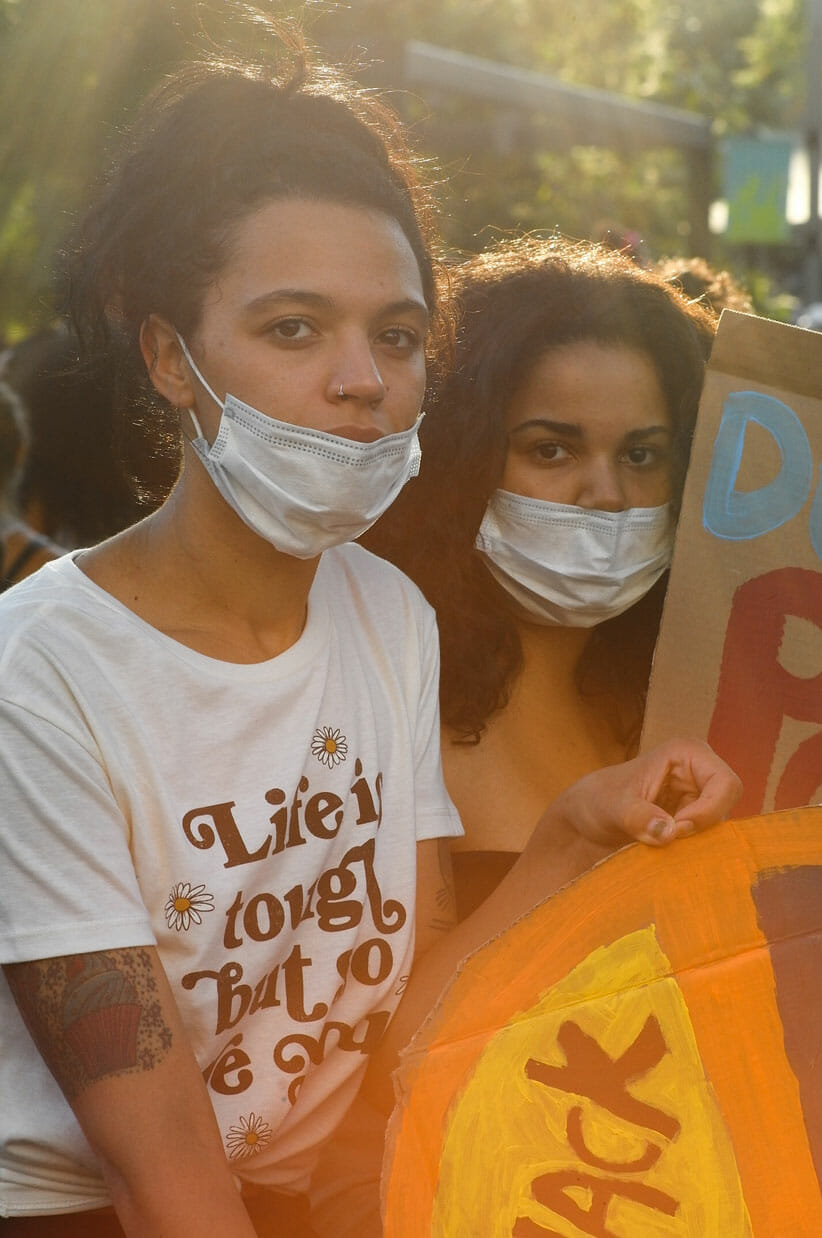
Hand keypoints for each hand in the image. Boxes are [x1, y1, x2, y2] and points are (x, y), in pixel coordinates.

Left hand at [547, 738, 742, 852]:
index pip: (726, 784)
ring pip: (719, 826)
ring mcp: (699, 797)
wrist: (586, 819)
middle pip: (726, 807)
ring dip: (694, 842)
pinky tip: (665, 852)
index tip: (677, 829)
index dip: (708, 811)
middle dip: (701, 828)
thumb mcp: (612, 807)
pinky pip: (707, 839)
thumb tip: (668, 831)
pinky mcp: (693, 819)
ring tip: (661, 845)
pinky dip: (690, 849)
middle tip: (667, 840)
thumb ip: (638, 817)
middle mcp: (700, 772)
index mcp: (687, 753)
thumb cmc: (597, 800)